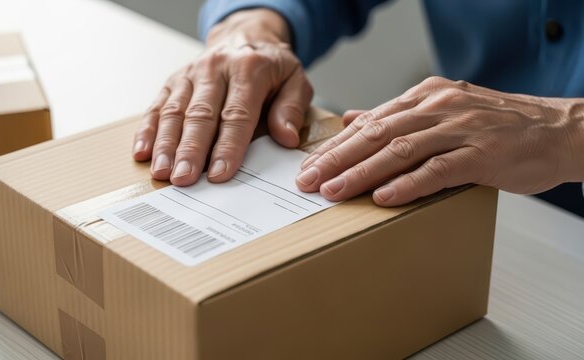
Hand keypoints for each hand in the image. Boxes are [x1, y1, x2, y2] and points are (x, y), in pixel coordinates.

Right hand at [132, 9, 312, 185]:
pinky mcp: (173, 81)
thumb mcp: (295, 80)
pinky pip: (157, 106)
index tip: (220, 174)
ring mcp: (190, 75)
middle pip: (200, 115)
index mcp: (248, 70)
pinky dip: (148, 130)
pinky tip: (142, 153)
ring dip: (166, 145)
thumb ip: (292, 109)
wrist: (245, 37)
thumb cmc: (272, 67)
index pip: (237, 114)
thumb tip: (287, 138)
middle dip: (190, 150)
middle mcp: (215, 70)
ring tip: (161, 172)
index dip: (228, 146)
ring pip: (174, 112)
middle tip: (183, 179)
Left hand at [296, 76, 583, 205]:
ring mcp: (460, 129)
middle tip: (308, 181)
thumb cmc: (498, 124)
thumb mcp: (443, 109)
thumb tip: (352, 119)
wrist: (558, 129)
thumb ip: (397, 115)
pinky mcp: (482, 154)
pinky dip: (408, 184)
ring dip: (363, 172)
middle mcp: (438, 107)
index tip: (308, 166)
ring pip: (401, 150)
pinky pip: (438, 169)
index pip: (369, 122)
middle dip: (337, 159)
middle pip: (377, 134)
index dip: (335, 146)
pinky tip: (383, 197)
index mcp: (425, 97)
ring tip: (334, 191)